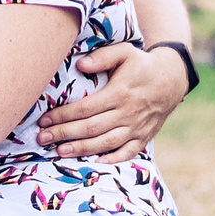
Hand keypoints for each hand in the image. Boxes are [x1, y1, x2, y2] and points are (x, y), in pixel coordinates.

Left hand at [35, 41, 185, 161]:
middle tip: (42, 139)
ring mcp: (137, 127)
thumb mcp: (124, 52)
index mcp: (119, 93)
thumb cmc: (141, 64)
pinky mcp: (144, 137)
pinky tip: (95, 163)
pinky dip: (113, 160)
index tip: (44, 120)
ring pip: (106, 143)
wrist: (172, 79)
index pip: (85, 108)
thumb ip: (102, 57)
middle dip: (64, 134)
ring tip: (59, 152)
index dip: (63, 115)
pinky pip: (128, 152)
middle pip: (91, 128)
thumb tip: (80, 64)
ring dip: (82, 149)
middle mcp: (128, 113)